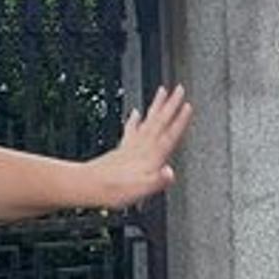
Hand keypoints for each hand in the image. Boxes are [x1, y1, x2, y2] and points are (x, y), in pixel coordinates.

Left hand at [85, 84, 191, 208]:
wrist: (90, 185)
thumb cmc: (114, 189)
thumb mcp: (140, 190)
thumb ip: (157, 181)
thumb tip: (171, 173)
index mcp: (149, 156)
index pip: (168, 135)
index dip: (179, 121)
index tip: (188, 105)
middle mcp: (141, 147)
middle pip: (159, 121)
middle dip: (171, 104)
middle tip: (179, 89)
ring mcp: (131, 146)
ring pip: (147, 120)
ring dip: (156, 106)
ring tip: (162, 91)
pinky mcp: (122, 149)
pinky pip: (131, 129)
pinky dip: (134, 119)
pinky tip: (135, 113)